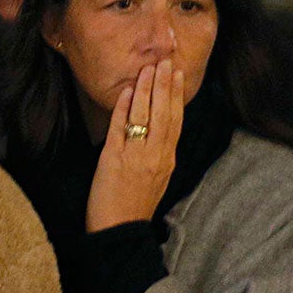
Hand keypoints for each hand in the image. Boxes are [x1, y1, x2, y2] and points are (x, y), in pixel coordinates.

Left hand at [84, 62, 185, 231]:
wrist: (119, 231)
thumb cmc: (136, 207)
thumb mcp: (158, 179)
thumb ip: (160, 155)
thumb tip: (160, 132)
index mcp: (167, 159)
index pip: (176, 120)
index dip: (177, 95)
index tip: (179, 74)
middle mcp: (156, 154)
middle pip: (164, 113)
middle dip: (165, 84)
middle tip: (165, 61)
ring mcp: (136, 155)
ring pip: (144, 115)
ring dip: (145, 89)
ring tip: (147, 69)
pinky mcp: (114, 158)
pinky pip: (120, 127)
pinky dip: (123, 107)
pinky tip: (125, 91)